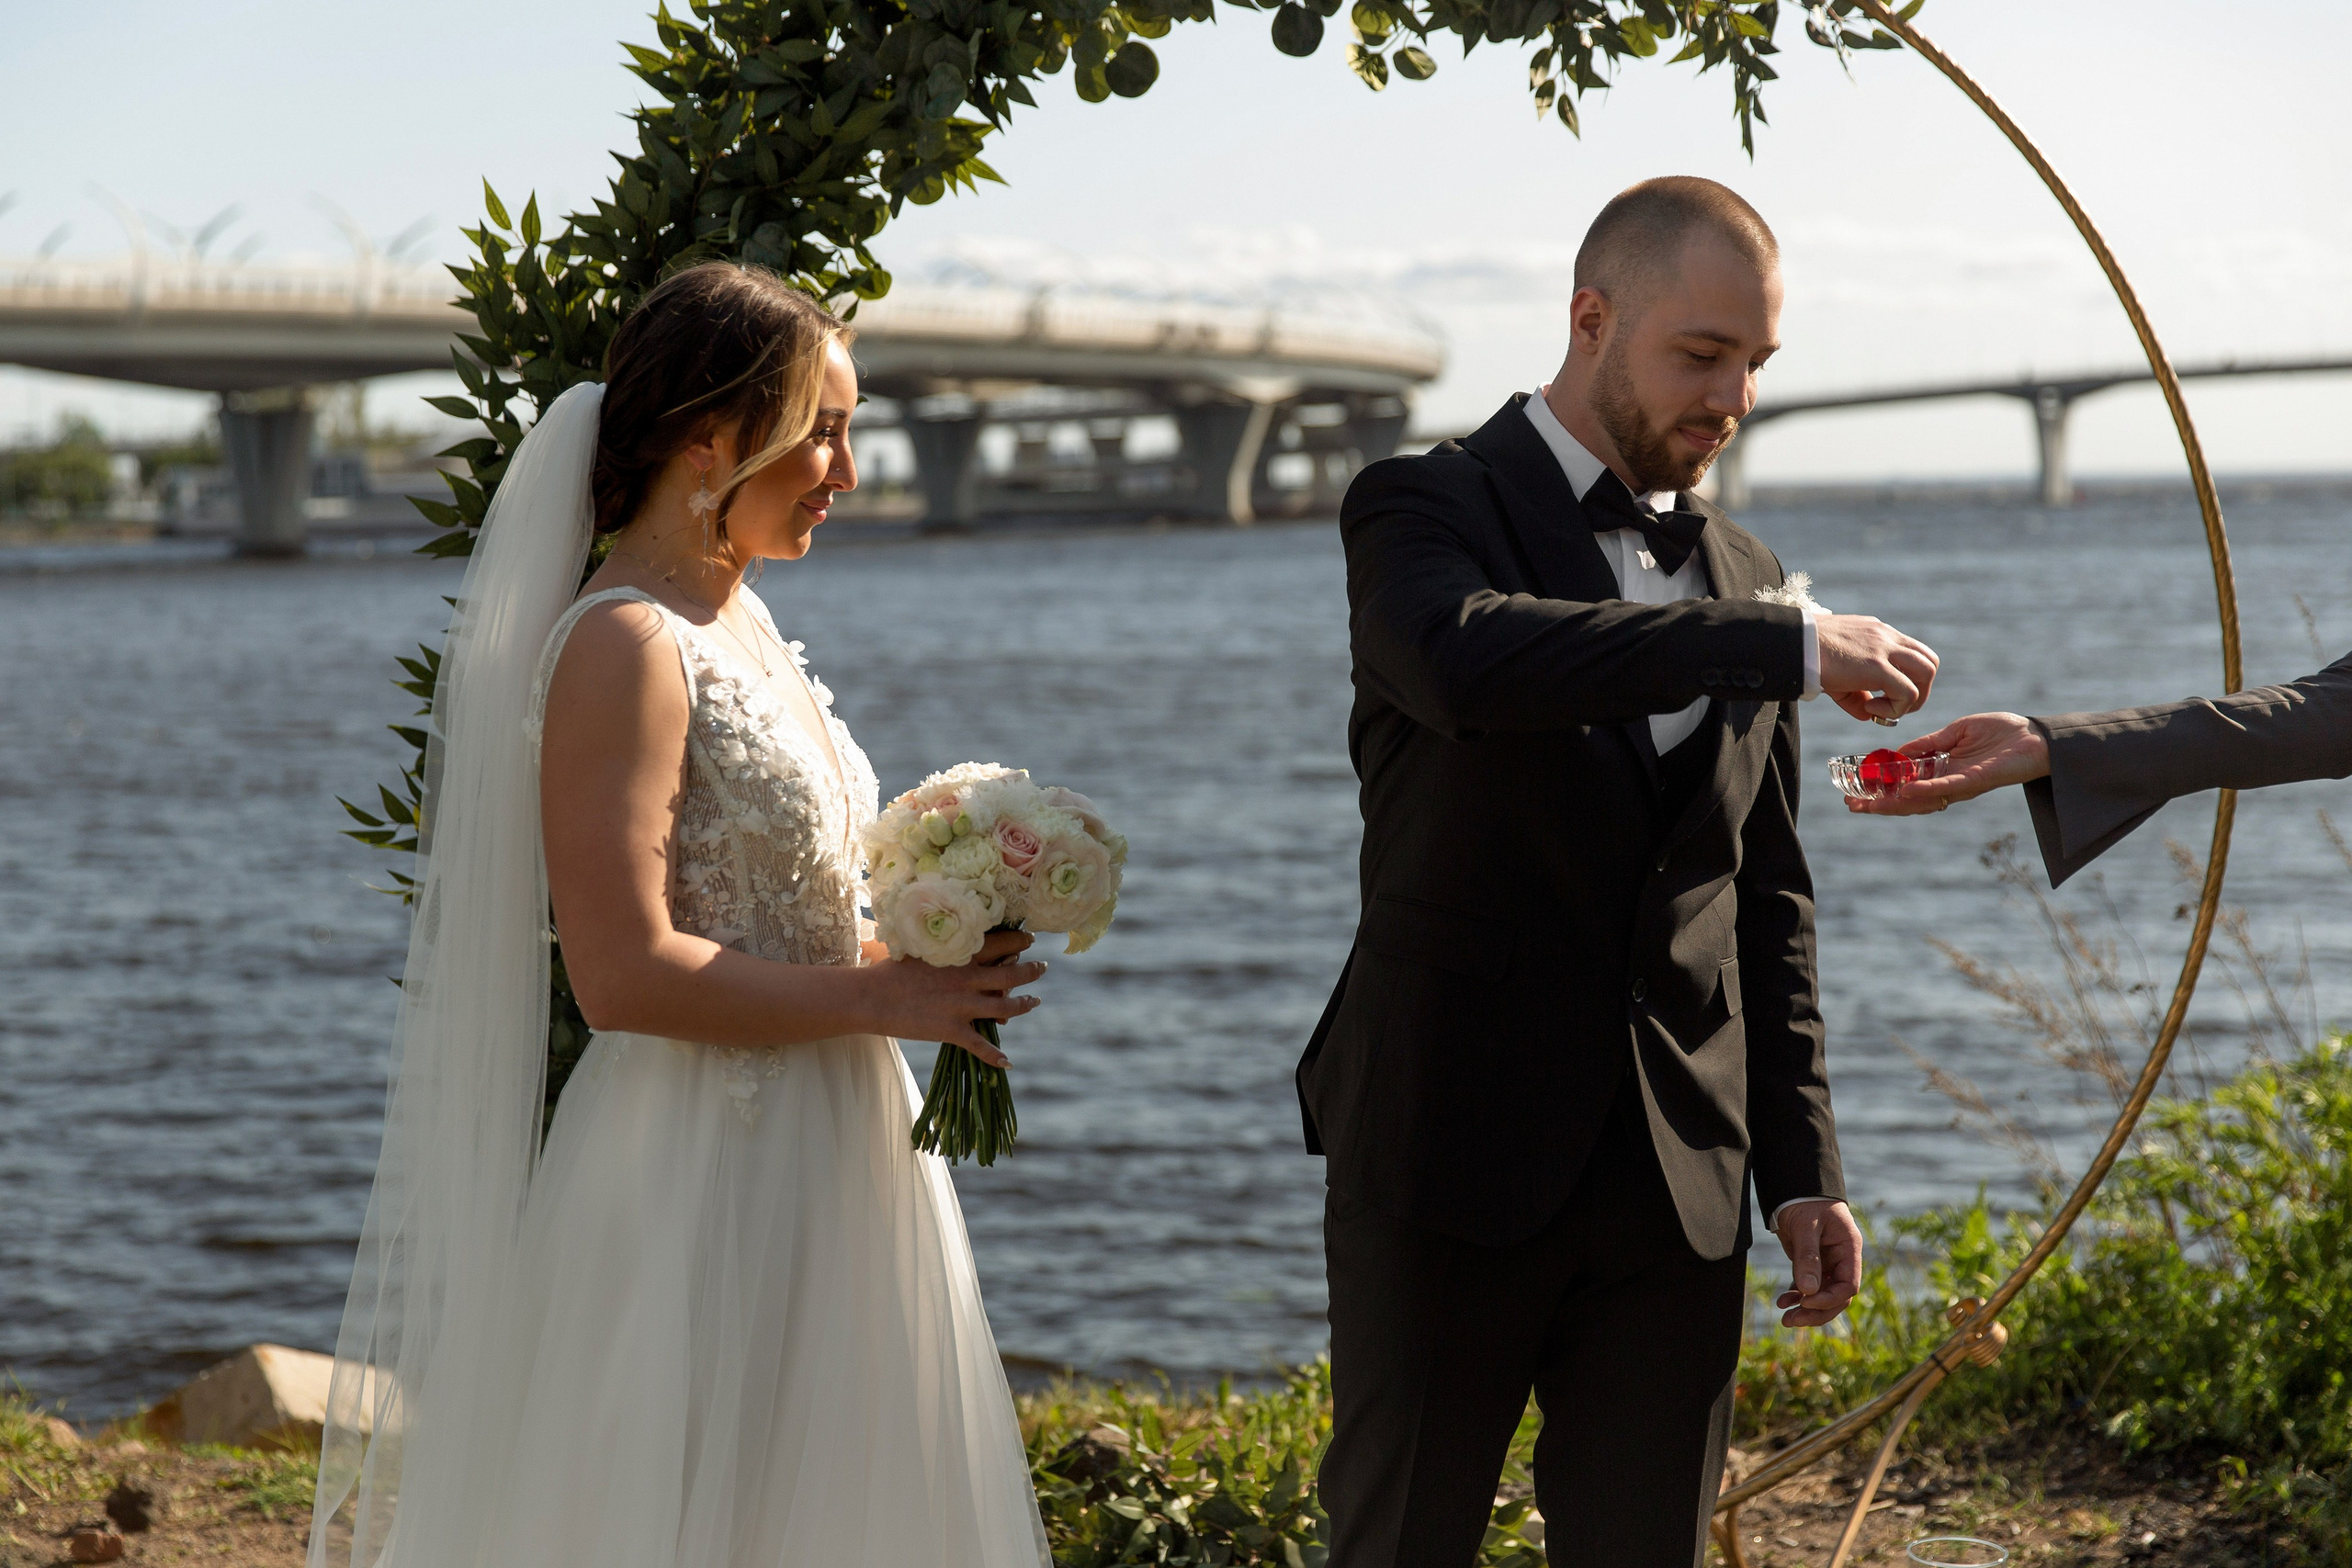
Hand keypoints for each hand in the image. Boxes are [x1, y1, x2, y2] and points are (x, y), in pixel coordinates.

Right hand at [862, 929, 1043, 1066]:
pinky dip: (995, 1056)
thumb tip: (963, 943)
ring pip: (1006, 1007)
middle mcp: (968, 979)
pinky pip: (980, 1046)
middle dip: (1032, 971)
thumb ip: (948, 948)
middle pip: (1012, 975)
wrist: (872, 997)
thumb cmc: (892, 969)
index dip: (1020, 942)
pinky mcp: (952, 1030)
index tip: (1029, 940)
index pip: (1002, 944)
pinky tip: (1007, 1063)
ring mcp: (962, 1006)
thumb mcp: (923, 949)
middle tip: (1042, 968)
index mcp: (961, 955)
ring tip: (1035, 1001)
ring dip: (1025, 1005)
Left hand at [1773, 1199, 1861, 1327]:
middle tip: (1791, 1320)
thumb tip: (1808, 1291)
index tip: (1806, 1302)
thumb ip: (1808, 1257)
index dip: (1829, 1299)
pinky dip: (1798, 1296)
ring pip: (1822, 1295)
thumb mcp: (1805, 1226)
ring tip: (1785, 1318)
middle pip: (1837, 1297)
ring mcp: (1828, 1263)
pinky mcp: (1813, 1264)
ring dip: (1805, 1308)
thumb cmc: (1804, 1201)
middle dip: (1816, 1311)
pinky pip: (1810, 1287)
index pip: (1848, 1285)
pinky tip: (1783, 1301)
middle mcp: (1842, 1260)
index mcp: (1849, 1249)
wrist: (1793, 1187)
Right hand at [1814, 614, 1940, 723]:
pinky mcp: (1878, 666)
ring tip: (1884, 709)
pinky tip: (1869, 708)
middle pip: (1929, 661)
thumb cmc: (1807, 655)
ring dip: (1912, 698)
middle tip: (1894, 705)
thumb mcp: (1837, 673)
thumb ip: (1857, 693)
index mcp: (1878, 633)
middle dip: (1919, 690)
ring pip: (1927, 673)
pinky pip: (1907, 692)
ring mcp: (1885, 648)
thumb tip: (1868, 714)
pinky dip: (1895, 708)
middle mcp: (1887, 637)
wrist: (1793, 645)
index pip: (1913, 653)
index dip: (1908, 679)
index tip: (1884, 694)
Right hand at [1845, 711, 2048, 816]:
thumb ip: (1929, 744)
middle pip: (1908, 801)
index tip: (1856, 793)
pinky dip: (1925, 791)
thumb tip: (1900, 753)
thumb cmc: (2004, 732)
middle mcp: (1949, 784)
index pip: (1906, 787)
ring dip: (1894, 803)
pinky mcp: (1977, 780)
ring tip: (1869, 805)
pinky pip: (1946, 788)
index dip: (1881, 792)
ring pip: (1922, 800)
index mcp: (1943, 771)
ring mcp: (1962, 785)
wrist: (2038, 737)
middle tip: (1852, 806)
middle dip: (1879, 805)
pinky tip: (1904, 791)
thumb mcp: (1957, 731)